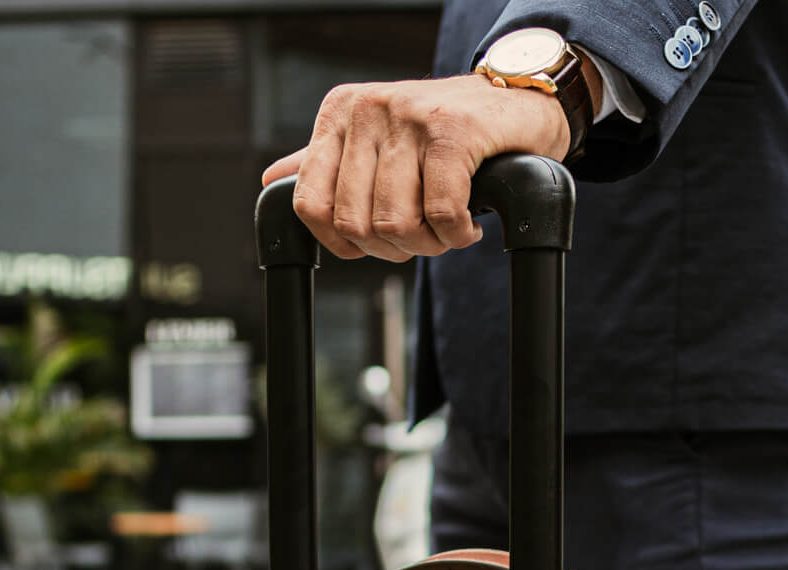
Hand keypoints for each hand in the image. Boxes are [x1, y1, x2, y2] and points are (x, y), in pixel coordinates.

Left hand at [261, 73, 569, 262]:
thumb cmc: (445, 130)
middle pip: (355, 224)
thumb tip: (273, 182)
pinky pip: (441, 214)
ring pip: (396, 223)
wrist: (514, 102)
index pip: (309, 203)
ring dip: (429, 245)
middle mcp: (368, 110)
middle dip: (393, 249)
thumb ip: (326, 163)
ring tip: (447, 230)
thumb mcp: (377, 140)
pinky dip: (456, 236)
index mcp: (340, 114)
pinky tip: (468, 226)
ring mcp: (409, 116)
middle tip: (423, 239)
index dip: (342, 242)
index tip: (375, 243)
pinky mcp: (453, 131)